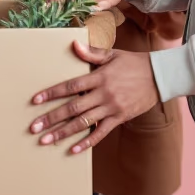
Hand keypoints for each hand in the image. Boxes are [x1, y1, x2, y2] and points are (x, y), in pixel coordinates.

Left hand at [29, 42, 159, 153]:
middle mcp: (103, 94)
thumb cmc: (134, 63)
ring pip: (83, 123)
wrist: (160, 77)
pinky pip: (101, 132)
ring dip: (63, 132)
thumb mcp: (112, 54)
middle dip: (51, 118)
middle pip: (72, 108)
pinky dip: (87, 142)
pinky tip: (72, 149)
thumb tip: (73, 44)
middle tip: (34, 127)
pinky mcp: (120, 118)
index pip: (70, 86)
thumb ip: (92, 52)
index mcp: (99, 77)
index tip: (35, 100)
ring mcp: (111, 108)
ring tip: (46, 140)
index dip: (52, 93)